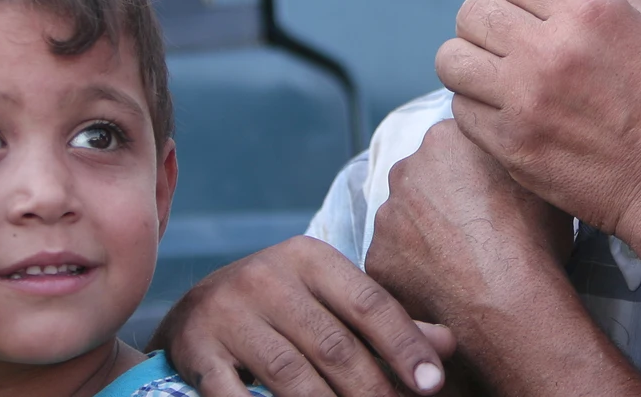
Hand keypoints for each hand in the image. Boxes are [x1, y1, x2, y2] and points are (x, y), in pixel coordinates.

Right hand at [151, 235, 455, 396]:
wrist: (194, 309)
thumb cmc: (282, 307)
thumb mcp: (329, 300)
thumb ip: (384, 322)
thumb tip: (447, 345)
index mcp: (309, 258)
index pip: (369, 302)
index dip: (404, 345)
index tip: (433, 384)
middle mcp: (267, 277)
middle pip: (334, 345)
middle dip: (373, 390)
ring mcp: (228, 312)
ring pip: (291, 373)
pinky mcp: (198, 348)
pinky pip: (234, 394)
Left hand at [371, 122, 640, 396]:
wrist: (509, 299)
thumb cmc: (532, 238)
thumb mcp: (536, 179)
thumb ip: (510, 157)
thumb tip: (511, 159)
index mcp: (443, 140)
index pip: (452, 147)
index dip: (472, 174)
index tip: (488, 198)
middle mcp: (405, 171)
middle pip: (421, 181)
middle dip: (441, 202)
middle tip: (474, 233)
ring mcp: (386, 217)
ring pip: (404, 222)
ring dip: (424, 237)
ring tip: (460, 265)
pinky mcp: (376, 260)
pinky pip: (394, 263)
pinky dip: (413, 273)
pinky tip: (443, 287)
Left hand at [438, 0, 640, 360]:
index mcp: (589, 11)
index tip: (529, 6)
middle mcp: (548, 50)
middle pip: (473, 11)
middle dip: (490, 20)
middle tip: (512, 40)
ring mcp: (524, 102)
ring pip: (452, 58)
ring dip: (472, 61)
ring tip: (499, 73)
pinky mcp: (511, 147)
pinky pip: (460, 109)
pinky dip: (478, 106)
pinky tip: (508, 111)